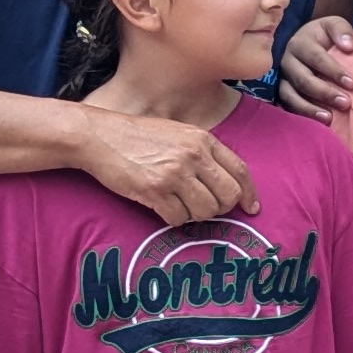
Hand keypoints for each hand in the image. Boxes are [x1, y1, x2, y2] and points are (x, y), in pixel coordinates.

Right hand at [80, 105, 257, 222]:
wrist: (100, 136)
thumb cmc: (138, 136)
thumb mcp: (178, 133)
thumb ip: (203, 153)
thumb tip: (226, 183)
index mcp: (203, 139)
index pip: (240, 170)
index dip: (250, 193)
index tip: (252, 208)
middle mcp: (193, 155)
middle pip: (228, 196)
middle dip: (221, 208)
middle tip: (205, 208)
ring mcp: (175, 173)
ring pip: (206, 211)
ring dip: (195, 215)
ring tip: (179, 204)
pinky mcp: (154, 190)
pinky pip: (179, 218)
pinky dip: (173, 219)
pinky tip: (162, 207)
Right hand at [277, 15, 352, 123]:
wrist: (306, 43)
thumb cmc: (323, 36)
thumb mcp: (333, 25)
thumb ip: (342, 31)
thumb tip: (349, 47)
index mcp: (300, 43)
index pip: (316, 58)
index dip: (333, 71)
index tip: (352, 83)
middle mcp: (287, 61)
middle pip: (303, 79)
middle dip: (324, 93)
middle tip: (345, 103)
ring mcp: (281, 79)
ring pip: (290, 95)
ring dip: (310, 109)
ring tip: (329, 119)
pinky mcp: (279, 93)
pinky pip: (286, 107)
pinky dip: (300, 116)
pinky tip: (314, 125)